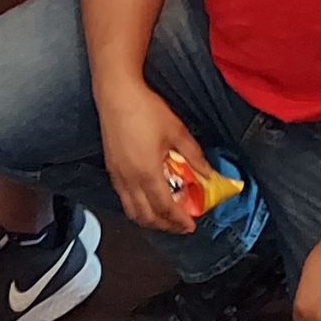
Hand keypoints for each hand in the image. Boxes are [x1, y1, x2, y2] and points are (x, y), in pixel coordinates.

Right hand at [96, 81, 206, 232]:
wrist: (117, 95)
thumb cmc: (146, 110)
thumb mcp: (177, 131)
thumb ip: (194, 155)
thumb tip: (209, 172)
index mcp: (148, 174)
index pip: (165, 208)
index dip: (179, 221)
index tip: (190, 226)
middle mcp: (129, 180)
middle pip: (146, 216)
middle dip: (165, 226)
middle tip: (180, 225)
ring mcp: (117, 176)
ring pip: (131, 211)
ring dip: (149, 219)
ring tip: (164, 217)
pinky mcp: (110, 169)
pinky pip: (123, 199)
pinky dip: (136, 207)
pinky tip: (147, 199)